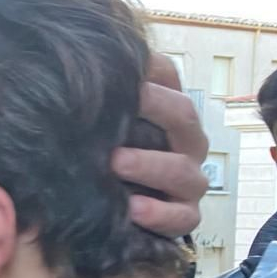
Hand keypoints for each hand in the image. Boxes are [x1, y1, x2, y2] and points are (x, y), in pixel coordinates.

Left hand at [112, 55, 206, 238]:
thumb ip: (100, 96)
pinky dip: (160, 213)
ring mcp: (187, 182)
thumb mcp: (98, 123)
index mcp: (167, 114)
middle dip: (154, 108)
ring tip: (115, 163)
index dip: (150, 72)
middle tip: (121, 108)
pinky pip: (183, 217)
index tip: (121, 70)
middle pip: (184, 116)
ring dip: (150, 165)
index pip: (169, 80)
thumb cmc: (103, 156)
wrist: (108, 212)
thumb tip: (89, 60)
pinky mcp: (182, 216)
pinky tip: (133, 208)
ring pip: (183, 170)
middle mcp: (184, 144)